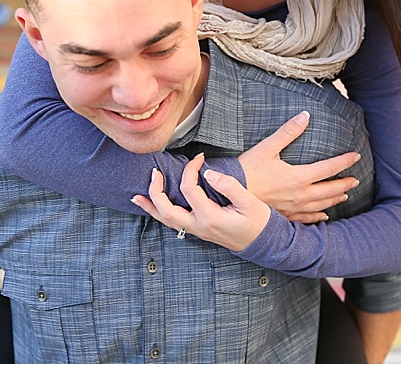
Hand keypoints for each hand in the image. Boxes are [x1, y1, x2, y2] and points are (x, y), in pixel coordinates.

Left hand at [131, 153, 271, 251]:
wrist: (264, 243)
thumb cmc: (258, 222)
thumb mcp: (249, 202)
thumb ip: (228, 186)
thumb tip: (207, 173)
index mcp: (210, 217)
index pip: (189, 188)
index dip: (191, 169)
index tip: (199, 158)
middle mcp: (199, 226)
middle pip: (166, 210)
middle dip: (156, 191)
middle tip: (153, 173)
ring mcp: (197, 231)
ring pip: (166, 220)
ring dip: (150, 207)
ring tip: (136, 196)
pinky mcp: (198, 230)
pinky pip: (173, 223)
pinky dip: (159, 214)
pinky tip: (153, 207)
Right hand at [239, 111, 360, 222]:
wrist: (230, 197)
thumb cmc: (247, 170)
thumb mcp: (267, 147)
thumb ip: (288, 132)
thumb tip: (305, 116)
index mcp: (298, 177)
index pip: (329, 168)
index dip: (344, 161)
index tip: (356, 156)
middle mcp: (299, 194)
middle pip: (329, 190)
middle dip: (344, 184)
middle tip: (355, 180)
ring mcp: (292, 207)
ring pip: (321, 205)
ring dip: (334, 199)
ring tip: (344, 195)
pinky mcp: (284, 216)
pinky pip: (306, 219)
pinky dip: (317, 217)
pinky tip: (324, 217)